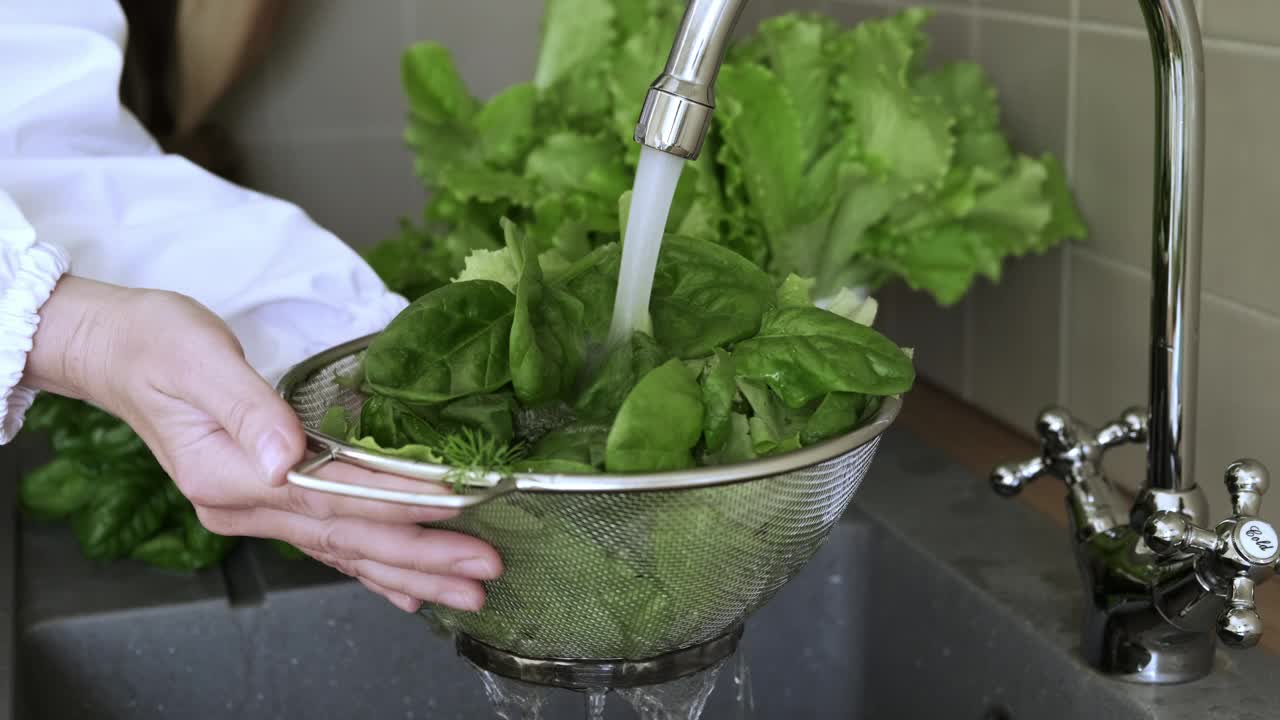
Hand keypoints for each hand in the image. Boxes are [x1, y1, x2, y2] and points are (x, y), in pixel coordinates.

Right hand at [25, 277, 500, 612]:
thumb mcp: (198, 359)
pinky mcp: (264, 500)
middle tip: (486, 569)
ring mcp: (253, 511)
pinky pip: (328, 545)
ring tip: (466, 590)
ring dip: (410, 572)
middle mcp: (244, 506)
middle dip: (422, 557)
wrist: (112, 352)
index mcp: (231, 476)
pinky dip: (371, 569)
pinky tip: (406, 591)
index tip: (461, 508)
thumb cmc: (155, 344)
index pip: (335, 498)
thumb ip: (248, 407)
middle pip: (349, 539)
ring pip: (345, 551)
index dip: (401, 505)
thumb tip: (287, 454)